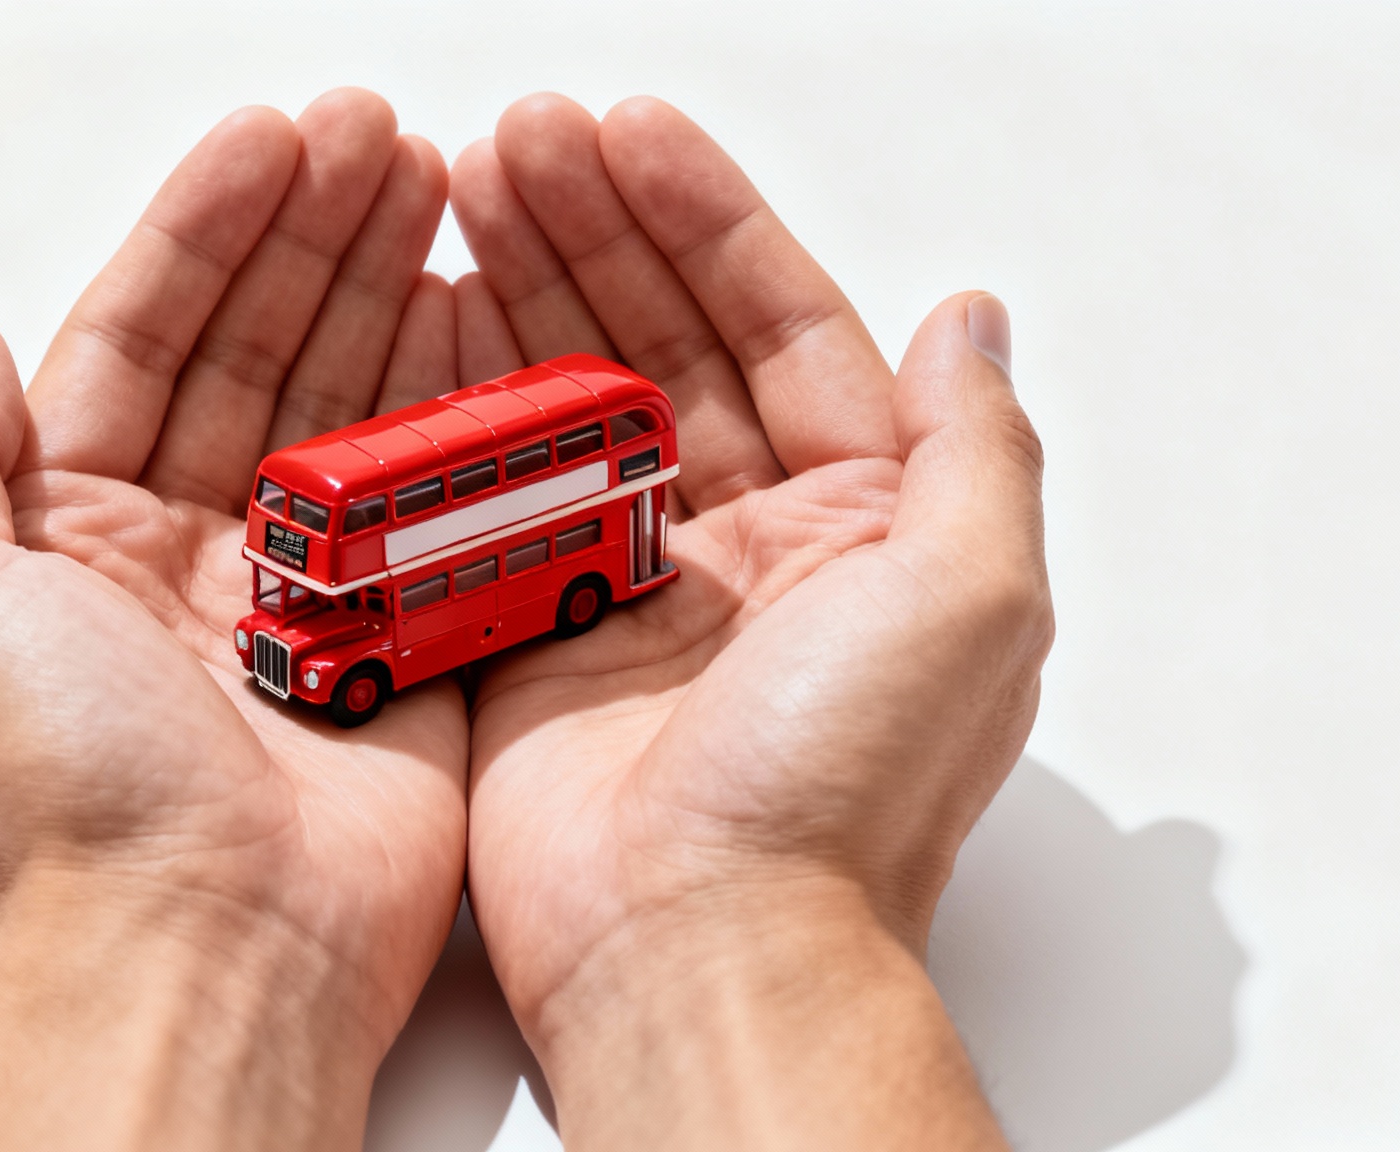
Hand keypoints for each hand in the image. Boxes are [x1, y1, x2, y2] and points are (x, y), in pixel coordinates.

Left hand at [0, 89, 467, 1150]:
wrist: (212, 939)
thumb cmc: (66, 787)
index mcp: (74, 535)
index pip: (146, 340)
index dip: (207, 231)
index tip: (273, 140)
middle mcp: (187, 556)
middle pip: (260, 355)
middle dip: (316, 237)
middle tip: (379, 138)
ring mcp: (308, 598)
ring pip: (354, 412)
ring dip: (391, 296)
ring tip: (440, 190)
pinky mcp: (406, 647)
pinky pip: (442, 505)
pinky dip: (466, 413)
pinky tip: (486, 322)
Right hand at [451, 95, 1051, 1147]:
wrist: (697, 943)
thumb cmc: (841, 792)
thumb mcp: (971, 598)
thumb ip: (973, 446)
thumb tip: (971, 318)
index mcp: (857, 522)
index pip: (778, 323)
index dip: (703, 220)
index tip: (627, 135)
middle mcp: (744, 544)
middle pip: (662, 341)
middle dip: (592, 231)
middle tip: (516, 142)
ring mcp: (628, 585)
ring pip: (571, 402)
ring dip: (522, 291)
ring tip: (462, 191)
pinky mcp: (530, 633)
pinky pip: (488, 493)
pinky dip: (457, 405)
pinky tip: (425, 320)